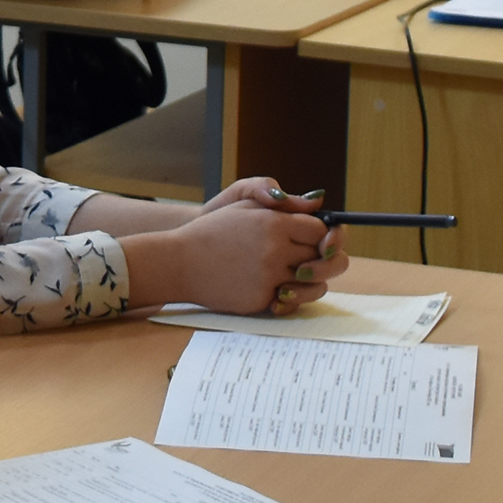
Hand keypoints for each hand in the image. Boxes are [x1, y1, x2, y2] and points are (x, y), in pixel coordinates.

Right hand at [120, 192, 333, 316]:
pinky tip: (279, 288)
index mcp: (273, 224)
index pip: (321, 230)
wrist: (180, 262)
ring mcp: (269, 277)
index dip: (321, 234)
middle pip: (323, 257)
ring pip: (314, 283)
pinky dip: (290, 296)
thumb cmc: (212, 231)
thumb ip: (283, 202)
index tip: (315, 238)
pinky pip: (293, 301)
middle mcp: (274, 251)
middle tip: (316, 258)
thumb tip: (318, 201)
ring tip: (297, 274)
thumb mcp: (243, 204)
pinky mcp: (261, 299)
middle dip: (323, 257)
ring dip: (311, 280)